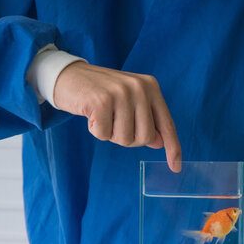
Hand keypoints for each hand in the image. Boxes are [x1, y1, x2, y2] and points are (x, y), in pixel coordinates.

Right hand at [53, 61, 181, 171]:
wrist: (68, 75)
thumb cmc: (101, 92)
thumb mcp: (129, 103)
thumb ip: (146, 120)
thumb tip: (160, 143)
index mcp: (150, 87)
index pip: (167, 124)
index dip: (172, 148)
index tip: (176, 168)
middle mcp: (139, 88)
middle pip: (145, 137)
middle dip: (128, 139)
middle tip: (114, 123)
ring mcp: (121, 93)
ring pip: (125, 138)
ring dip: (110, 134)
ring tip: (102, 116)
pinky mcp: (101, 101)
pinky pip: (103, 134)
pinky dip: (95, 130)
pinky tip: (91, 114)